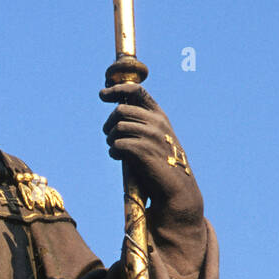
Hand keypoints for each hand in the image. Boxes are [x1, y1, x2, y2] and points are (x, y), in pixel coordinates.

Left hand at [99, 83, 205, 278]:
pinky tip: (117, 156)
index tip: (102, 94)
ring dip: (110, 138)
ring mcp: (151, 136)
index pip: (137, 91)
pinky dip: (113, 151)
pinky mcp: (144, 151)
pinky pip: (118, 143)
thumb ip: (140, 124)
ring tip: (114, 148)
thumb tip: (116, 115)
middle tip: (108, 135)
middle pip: (121, 110)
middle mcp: (157, 122)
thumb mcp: (154, 138)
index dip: (117, 89)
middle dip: (109, 123)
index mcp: (159, 116)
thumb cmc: (161, 163)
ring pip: (118, 127)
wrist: (176, 188)